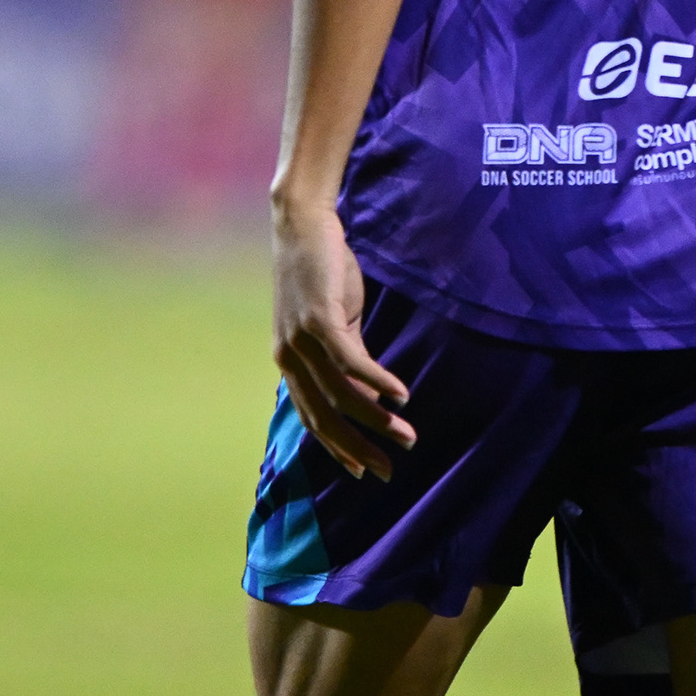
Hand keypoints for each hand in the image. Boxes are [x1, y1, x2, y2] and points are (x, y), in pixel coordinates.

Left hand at [269, 199, 412, 479]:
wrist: (303, 224)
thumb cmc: (321, 270)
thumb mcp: (334, 320)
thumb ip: (345, 357)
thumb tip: (369, 389)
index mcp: (289, 362)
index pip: (312, 417)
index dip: (336, 448)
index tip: (361, 472)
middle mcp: (289, 357)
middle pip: (324, 417)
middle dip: (359, 447)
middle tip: (388, 470)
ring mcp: (301, 339)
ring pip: (341, 395)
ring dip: (377, 419)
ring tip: (406, 435)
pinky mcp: (320, 318)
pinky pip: (351, 362)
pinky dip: (378, 383)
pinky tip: (400, 396)